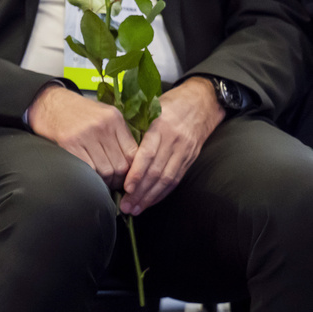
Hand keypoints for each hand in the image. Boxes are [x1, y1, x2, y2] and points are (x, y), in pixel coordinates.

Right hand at [28, 85, 137, 187]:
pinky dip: (91, 177)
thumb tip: (134, 161)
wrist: (49, 102)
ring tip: (103, 181)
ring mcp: (85, 134)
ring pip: (105, 170)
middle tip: (115, 183)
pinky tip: (90, 176)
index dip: (133, 170)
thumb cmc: (78, 111)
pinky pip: (88, 168)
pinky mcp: (69, 143)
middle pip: (120, 165)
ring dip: (105, 181)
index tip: (128, 177)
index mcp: (114, 118)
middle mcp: (102, 125)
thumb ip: (119, 134)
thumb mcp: (103, 114)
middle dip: (118, 179)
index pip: (133, 153)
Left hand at [120, 77, 222, 214]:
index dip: (137, 173)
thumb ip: (134, 127)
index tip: (126, 187)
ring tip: (135, 209)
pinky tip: (151, 201)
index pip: (148, 154)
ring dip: (150, 197)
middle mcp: (174, 141)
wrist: (201, 102)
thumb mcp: (150, 109)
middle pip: (157, 172)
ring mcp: (184, 151)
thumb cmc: (168, 104)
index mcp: (161, 126)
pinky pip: (176, 179)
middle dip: (141, 192)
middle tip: (126, 205)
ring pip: (167, 179)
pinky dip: (163, 193)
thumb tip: (111, 145)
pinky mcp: (190, 159)